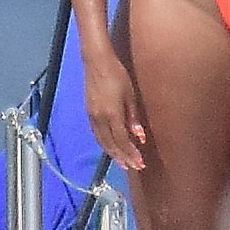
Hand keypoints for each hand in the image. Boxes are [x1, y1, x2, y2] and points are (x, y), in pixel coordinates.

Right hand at [83, 48, 146, 169]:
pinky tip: (111, 147)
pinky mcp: (89, 112)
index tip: (140, 163)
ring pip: (102, 141)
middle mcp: (100, 119)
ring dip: (113, 153)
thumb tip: (140, 137)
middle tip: (134, 167)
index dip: (131, 153)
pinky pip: (97, 134)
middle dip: (123, 157)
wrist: (97, 62)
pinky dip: (105, 144)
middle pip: (111, 144)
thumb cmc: (118, 75)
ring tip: (123, 162)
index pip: (122, 140)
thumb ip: (133, 118)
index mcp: (111, 114)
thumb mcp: (130, 95)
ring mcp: (92, 116)